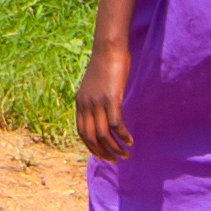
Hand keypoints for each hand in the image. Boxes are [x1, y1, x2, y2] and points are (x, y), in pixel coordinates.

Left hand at [75, 42, 132, 161]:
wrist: (108, 49)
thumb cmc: (105, 66)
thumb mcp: (94, 86)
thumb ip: (94, 100)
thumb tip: (101, 113)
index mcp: (80, 103)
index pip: (82, 132)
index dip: (91, 147)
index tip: (102, 156)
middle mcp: (86, 105)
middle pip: (91, 137)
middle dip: (103, 152)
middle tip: (114, 161)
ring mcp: (98, 103)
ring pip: (104, 134)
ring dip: (115, 148)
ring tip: (126, 155)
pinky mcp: (112, 99)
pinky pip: (116, 124)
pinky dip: (123, 135)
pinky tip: (130, 140)